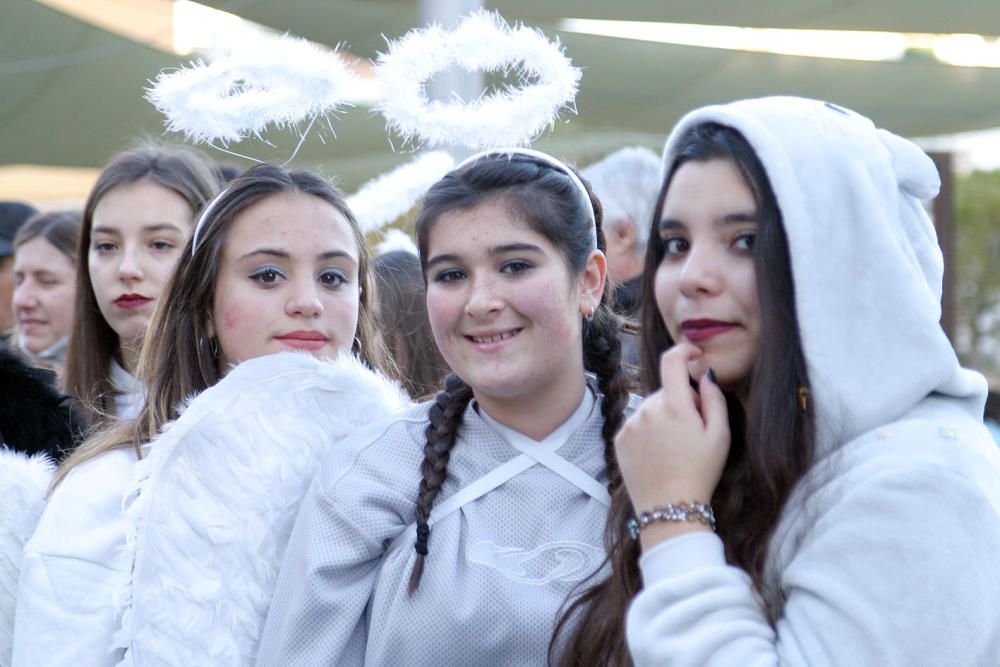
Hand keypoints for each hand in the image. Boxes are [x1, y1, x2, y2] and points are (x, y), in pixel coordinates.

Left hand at [615, 344, 730, 545]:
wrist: (669, 507)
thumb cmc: (700, 472)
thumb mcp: (720, 436)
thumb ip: (714, 399)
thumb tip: (705, 375)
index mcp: (674, 406)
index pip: (672, 360)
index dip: (684, 351)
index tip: (694, 355)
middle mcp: (647, 410)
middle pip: (666, 391)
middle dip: (681, 401)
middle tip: (694, 431)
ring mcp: (630, 424)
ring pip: (652, 408)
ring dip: (664, 417)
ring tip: (675, 448)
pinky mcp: (620, 438)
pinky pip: (638, 423)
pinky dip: (649, 430)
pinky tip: (659, 453)